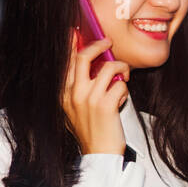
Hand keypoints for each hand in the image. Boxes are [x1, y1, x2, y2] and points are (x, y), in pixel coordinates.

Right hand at [62, 34, 128, 154]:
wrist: (99, 155)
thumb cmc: (91, 131)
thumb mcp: (75, 109)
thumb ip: (79, 88)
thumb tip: (93, 64)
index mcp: (63, 94)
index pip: (65, 61)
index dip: (70, 43)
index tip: (74, 31)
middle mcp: (73, 94)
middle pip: (84, 56)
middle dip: (98, 45)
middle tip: (108, 43)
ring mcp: (89, 99)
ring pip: (109, 68)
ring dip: (121, 69)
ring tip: (123, 77)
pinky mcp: (106, 105)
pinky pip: (120, 84)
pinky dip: (124, 90)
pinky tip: (120, 100)